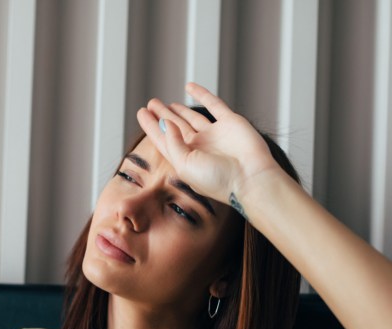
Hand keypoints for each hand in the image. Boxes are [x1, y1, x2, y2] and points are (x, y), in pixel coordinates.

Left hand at [135, 82, 282, 208]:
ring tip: (163, 102)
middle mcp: (199, 147)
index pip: (164, 139)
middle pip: (175, 127)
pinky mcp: (230, 122)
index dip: (151, 126)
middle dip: (162, 116)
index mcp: (186, 159)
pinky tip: (189, 87)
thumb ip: (173, 143)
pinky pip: (213, 105)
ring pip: (191, 117)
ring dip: (178, 109)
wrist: (251, 178)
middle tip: (151, 103)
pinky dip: (201, 95)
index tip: (141, 112)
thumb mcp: (185, 165)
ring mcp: (214, 134)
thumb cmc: (218, 179)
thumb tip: (165, 123)